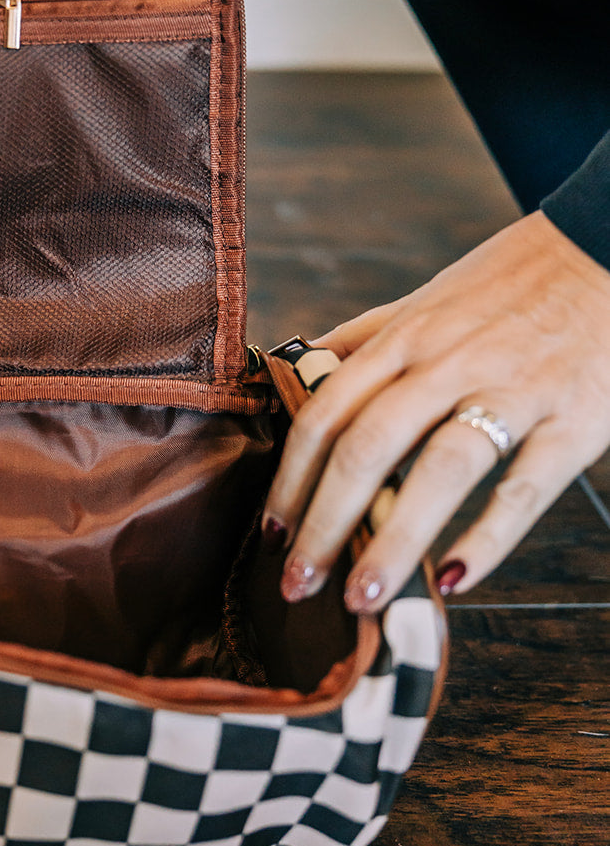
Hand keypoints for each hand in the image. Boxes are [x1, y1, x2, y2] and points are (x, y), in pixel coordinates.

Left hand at [263, 211, 609, 610]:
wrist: (606, 246)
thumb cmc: (509, 284)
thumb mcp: (428, 300)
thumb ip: (365, 339)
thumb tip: (297, 370)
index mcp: (406, 337)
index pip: (326, 412)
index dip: (292, 477)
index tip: (270, 531)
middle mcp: (449, 362)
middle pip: (366, 447)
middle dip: (324, 524)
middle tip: (298, 584)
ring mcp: (513, 391)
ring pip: (437, 471)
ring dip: (392, 542)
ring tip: (363, 599)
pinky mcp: (574, 421)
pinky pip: (522, 489)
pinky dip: (485, 540)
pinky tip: (451, 582)